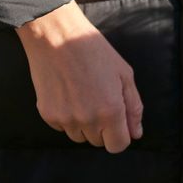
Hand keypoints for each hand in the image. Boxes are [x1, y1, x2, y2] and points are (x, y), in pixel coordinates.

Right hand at [17, 1, 143, 151]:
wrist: (56, 36)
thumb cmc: (94, 51)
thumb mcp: (124, 74)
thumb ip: (133, 107)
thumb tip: (136, 134)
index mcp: (110, 111)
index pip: (118, 146)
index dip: (120, 135)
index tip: (117, 121)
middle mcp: (87, 120)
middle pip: (98, 142)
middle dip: (102, 128)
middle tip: (98, 100)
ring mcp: (65, 119)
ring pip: (79, 137)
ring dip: (83, 124)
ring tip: (82, 96)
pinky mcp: (47, 115)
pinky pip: (61, 127)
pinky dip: (66, 117)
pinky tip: (67, 94)